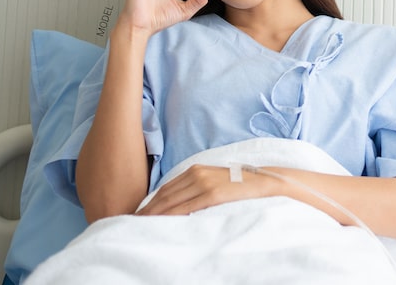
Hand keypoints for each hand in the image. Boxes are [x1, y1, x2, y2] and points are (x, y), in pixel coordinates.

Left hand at [136, 164, 273, 215]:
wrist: (263, 181)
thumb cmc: (239, 183)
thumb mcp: (214, 179)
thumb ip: (196, 186)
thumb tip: (177, 202)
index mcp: (195, 169)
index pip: (165, 189)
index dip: (149, 203)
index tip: (137, 214)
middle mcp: (196, 174)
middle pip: (164, 195)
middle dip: (147, 210)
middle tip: (132, 223)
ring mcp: (204, 183)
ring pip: (172, 202)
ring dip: (155, 215)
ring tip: (142, 225)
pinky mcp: (213, 194)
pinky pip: (187, 207)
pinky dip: (172, 215)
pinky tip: (163, 223)